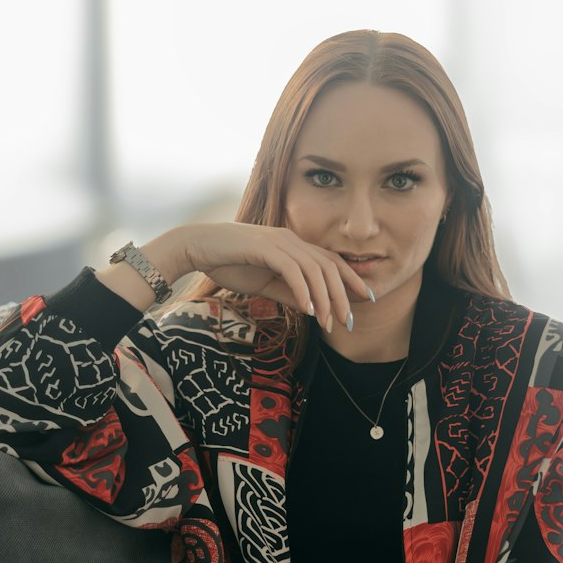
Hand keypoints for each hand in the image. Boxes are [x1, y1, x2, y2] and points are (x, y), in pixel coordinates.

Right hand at [181, 221, 374, 331]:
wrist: (197, 248)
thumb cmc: (229, 264)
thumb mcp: (265, 284)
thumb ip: (288, 293)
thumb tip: (311, 309)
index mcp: (293, 246)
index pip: (330, 262)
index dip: (350, 279)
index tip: (365, 300)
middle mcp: (291, 240)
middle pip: (329, 266)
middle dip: (343, 294)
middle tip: (348, 321)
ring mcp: (279, 242)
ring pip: (314, 270)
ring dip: (324, 298)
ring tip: (328, 322)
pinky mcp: (265, 248)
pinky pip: (292, 271)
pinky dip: (303, 291)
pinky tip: (308, 310)